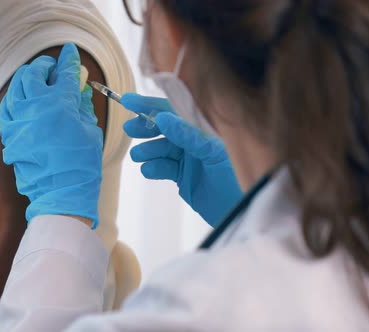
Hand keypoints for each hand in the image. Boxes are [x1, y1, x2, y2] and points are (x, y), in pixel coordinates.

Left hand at [0, 43, 102, 227]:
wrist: (60, 193)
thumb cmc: (81, 164)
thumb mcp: (90, 131)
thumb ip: (82, 105)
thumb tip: (79, 86)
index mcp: (61, 103)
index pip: (65, 72)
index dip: (69, 59)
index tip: (70, 52)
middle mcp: (36, 106)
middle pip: (34, 72)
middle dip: (45, 67)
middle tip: (52, 69)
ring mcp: (19, 119)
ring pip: (17, 86)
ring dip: (28, 79)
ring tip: (36, 81)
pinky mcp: (8, 133)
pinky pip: (7, 107)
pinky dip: (16, 99)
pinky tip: (22, 100)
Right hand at [122, 93, 241, 226]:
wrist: (239, 210)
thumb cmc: (235, 177)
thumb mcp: (212, 153)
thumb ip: (188, 135)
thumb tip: (163, 118)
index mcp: (205, 126)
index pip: (176, 108)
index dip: (152, 104)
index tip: (129, 101)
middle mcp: (196, 138)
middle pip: (164, 127)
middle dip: (145, 127)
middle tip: (129, 129)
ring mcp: (188, 157)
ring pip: (161, 148)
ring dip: (147, 150)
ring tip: (138, 156)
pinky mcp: (182, 175)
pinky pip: (163, 167)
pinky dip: (154, 168)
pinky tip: (148, 170)